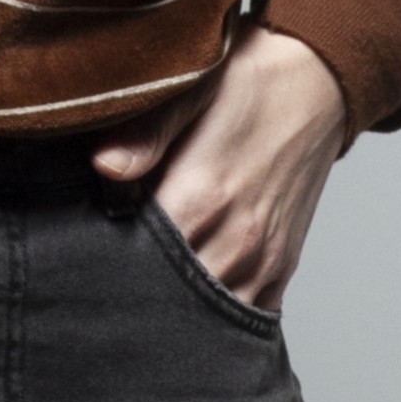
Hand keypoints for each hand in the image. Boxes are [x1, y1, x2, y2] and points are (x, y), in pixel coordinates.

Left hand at [88, 21, 350, 313]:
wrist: (320, 83)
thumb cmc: (248, 82)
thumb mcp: (193, 88)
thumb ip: (147, 131)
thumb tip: (102, 167)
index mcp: (203, 198)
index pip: (138, 263)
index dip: (104, 268)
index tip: (80, 265)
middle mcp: (236, 240)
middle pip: (170, 300)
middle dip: (134, 299)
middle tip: (100, 293)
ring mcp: (262, 260)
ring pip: (208, 319)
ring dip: (174, 314)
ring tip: (140, 302)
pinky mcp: (280, 267)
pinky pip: (244, 316)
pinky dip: (213, 318)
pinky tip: (185, 305)